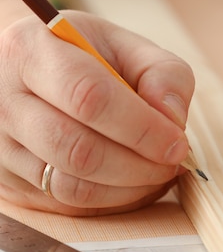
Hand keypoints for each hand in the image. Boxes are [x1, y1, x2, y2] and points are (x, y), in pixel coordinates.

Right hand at [0, 11, 194, 214]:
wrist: (26, 69)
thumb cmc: (84, 55)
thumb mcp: (126, 46)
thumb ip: (163, 73)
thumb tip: (173, 119)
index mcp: (31, 51)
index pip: (89, 97)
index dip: (142, 128)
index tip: (177, 143)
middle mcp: (3, 100)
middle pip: (77, 150)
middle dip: (139, 165)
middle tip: (173, 162)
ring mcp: (0, 145)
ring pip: (69, 186)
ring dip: (128, 189)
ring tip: (158, 172)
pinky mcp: (8, 181)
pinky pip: (65, 205)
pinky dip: (111, 202)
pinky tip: (134, 184)